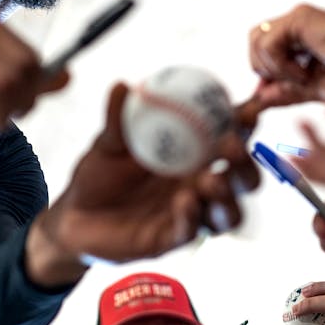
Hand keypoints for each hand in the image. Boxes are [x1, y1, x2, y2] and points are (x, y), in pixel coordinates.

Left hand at [27, 83, 260, 285]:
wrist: (75, 214)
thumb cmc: (101, 173)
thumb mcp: (109, 143)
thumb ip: (118, 119)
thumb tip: (122, 86)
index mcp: (194, 153)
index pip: (230, 136)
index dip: (245, 123)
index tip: (249, 110)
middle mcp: (200, 183)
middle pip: (242, 177)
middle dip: (244, 163)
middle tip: (232, 147)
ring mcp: (191, 213)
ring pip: (229, 212)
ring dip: (227, 195)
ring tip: (212, 181)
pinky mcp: (173, 238)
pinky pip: (192, 231)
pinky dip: (193, 217)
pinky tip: (184, 203)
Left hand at [248, 4, 324, 108]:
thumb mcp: (314, 90)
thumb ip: (286, 93)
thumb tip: (258, 98)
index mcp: (299, 39)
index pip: (261, 52)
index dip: (265, 75)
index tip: (281, 93)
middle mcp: (296, 25)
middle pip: (254, 42)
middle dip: (264, 69)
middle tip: (293, 82)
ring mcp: (298, 19)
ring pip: (256, 40)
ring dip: (273, 68)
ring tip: (302, 77)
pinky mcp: (301, 18)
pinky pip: (269, 43)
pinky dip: (281, 65)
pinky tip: (305, 72)